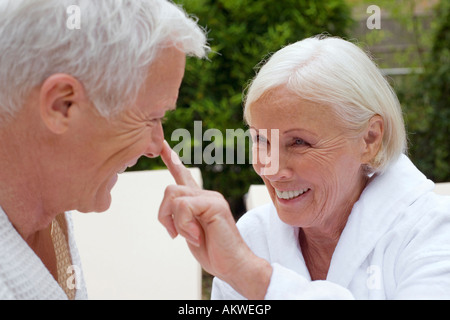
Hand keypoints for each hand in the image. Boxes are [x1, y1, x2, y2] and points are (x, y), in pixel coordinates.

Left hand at [158, 141, 271, 298]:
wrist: (234, 265)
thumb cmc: (213, 251)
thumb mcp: (189, 232)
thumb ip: (180, 217)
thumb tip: (167, 210)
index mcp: (199, 200)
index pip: (183, 174)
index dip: (171, 159)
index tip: (162, 144)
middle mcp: (205, 194)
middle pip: (170, 190)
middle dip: (164, 215)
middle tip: (175, 235)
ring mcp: (211, 197)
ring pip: (174, 196)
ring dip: (175, 221)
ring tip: (192, 236)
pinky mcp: (214, 204)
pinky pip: (184, 206)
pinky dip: (184, 225)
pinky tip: (197, 236)